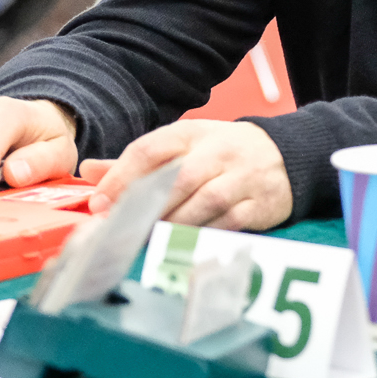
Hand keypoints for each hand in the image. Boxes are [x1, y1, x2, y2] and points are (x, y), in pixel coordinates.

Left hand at [82, 120, 292, 228]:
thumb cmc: (223, 154)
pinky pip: (228, 223)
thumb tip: (88, 171)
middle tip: (121, 227)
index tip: (100, 202)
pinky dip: (204, 235)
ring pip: (204, 203)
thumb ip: (137, 162)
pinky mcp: (259, 205)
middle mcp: (218, 152)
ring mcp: (242, 178)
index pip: (151, 148)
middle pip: (178, 177)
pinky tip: (184, 244)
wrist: (288, 155)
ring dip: (173, 224)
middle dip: (146, 205)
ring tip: (148, 239)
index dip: (122, 176)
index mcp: (192, 133)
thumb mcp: (184, 145)